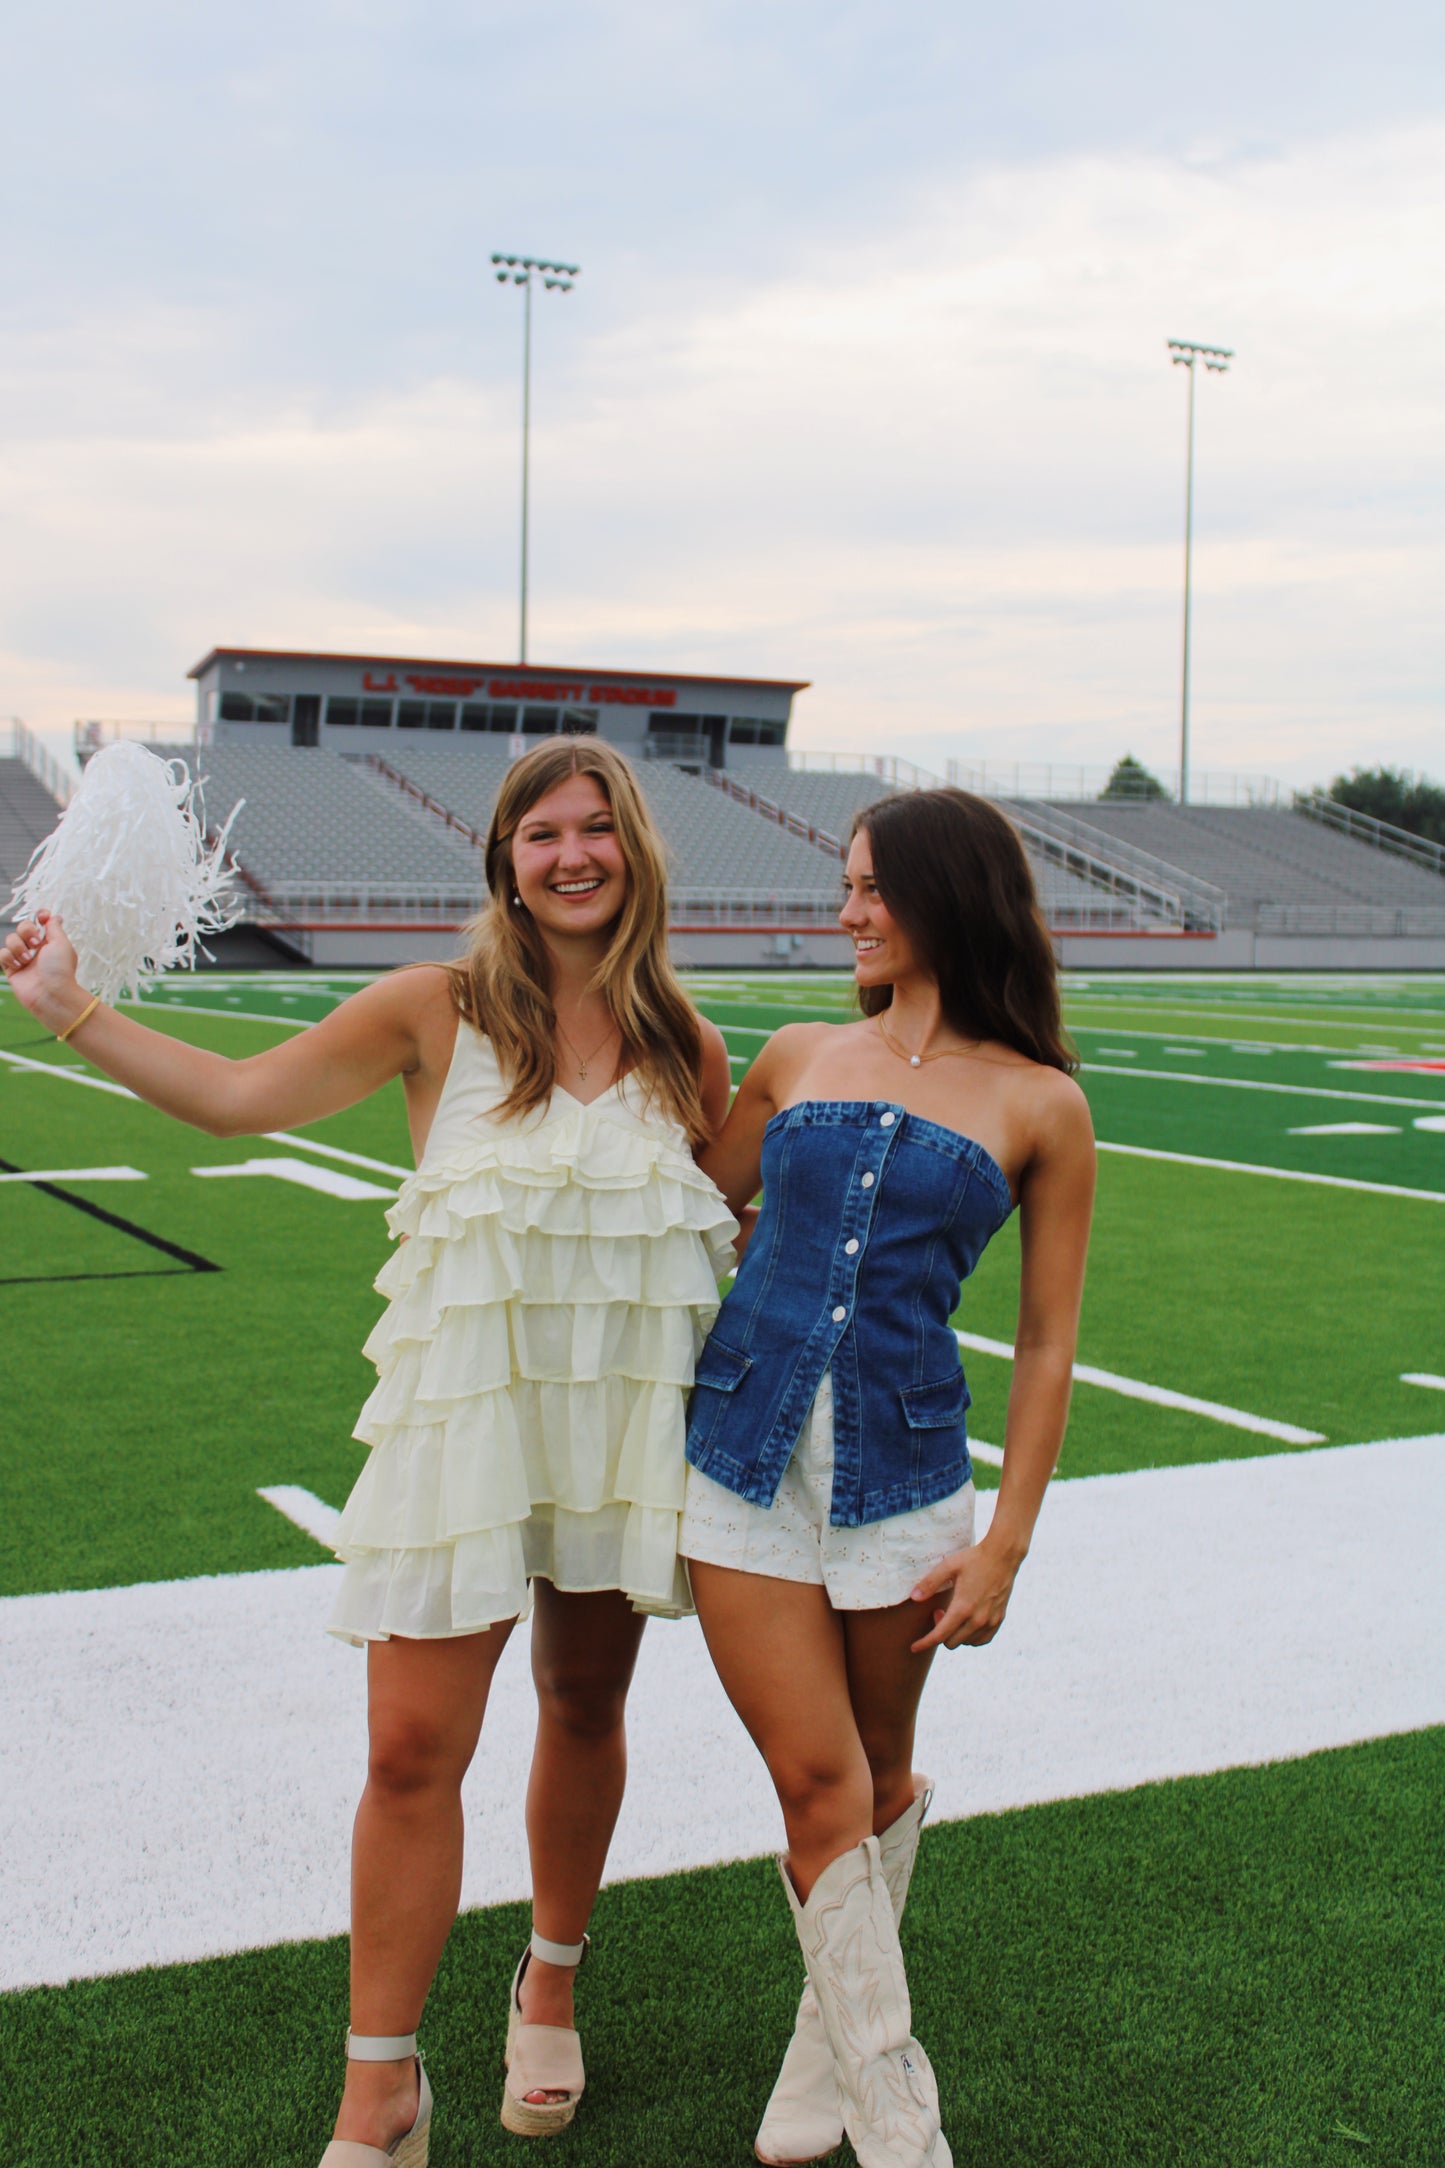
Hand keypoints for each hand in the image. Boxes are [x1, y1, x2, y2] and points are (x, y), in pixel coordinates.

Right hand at [1, 910, 83, 1022]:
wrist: (50, 994)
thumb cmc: (60, 970)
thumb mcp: (62, 943)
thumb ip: (55, 927)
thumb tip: (53, 916)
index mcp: (51, 940)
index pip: (42, 921)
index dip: (40, 915)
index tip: (42, 917)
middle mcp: (37, 948)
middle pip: (23, 926)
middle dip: (27, 931)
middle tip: (36, 944)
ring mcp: (23, 958)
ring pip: (11, 939)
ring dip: (18, 947)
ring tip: (27, 960)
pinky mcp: (12, 968)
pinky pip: (2, 953)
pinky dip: (8, 958)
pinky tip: (18, 966)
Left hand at [909, 1536, 1021, 1652]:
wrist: (1003, 1556)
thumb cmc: (974, 1559)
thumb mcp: (948, 1566)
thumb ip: (930, 1583)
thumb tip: (914, 1597)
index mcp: (963, 1607)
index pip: (940, 1635)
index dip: (924, 1643)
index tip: (914, 1647)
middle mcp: (978, 1619)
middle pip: (951, 1642)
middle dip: (940, 1632)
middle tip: (939, 1611)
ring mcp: (990, 1621)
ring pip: (966, 1642)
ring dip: (955, 1634)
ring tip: (953, 1614)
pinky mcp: (999, 1619)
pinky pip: (982, 1640)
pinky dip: (971, 1637)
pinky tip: (967, 1624)